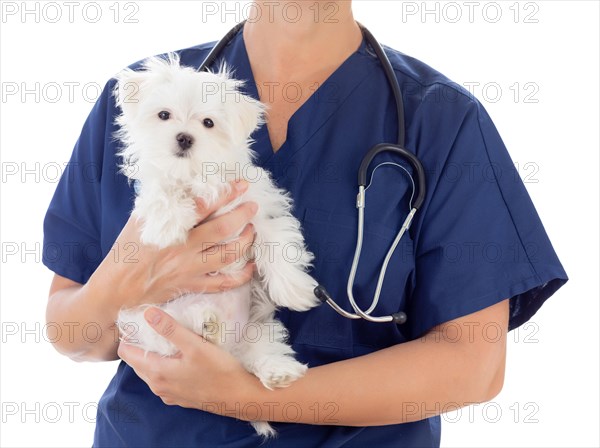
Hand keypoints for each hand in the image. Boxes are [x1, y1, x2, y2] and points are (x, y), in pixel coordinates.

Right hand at [92, 179, 257, 309]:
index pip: (204, 206)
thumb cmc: (125, 253)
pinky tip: (251, 266)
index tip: (241, 185)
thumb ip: (160, 205)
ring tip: (252, 230)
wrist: (115, 290)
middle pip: (222, 229)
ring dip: (245, 241)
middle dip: (242, 215)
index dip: (225, 193)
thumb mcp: (138, 222)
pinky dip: (241, 275)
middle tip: (253, 206)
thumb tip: (179, 187)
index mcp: (170, 228)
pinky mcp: (192, 286)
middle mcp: (184, 248)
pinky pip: (223, 283)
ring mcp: (190, 269)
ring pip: (228, 255)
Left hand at [118, 307, 263, 414]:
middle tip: (152, 324)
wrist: (239, 396)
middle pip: (137, 361)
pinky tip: (179, 356)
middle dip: (140, 344)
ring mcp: (169, 394)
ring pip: (150, 370)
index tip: (139, 320)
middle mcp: (158, 386)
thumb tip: (148, 313)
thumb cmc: (219, 371)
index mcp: (157, 372)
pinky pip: (163, 379)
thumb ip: (170, 329)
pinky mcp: (180, 397)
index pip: (127, 353)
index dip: (130, 335)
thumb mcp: (195, 346)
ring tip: (165, 336)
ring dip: (153, 355)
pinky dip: (164, 366)